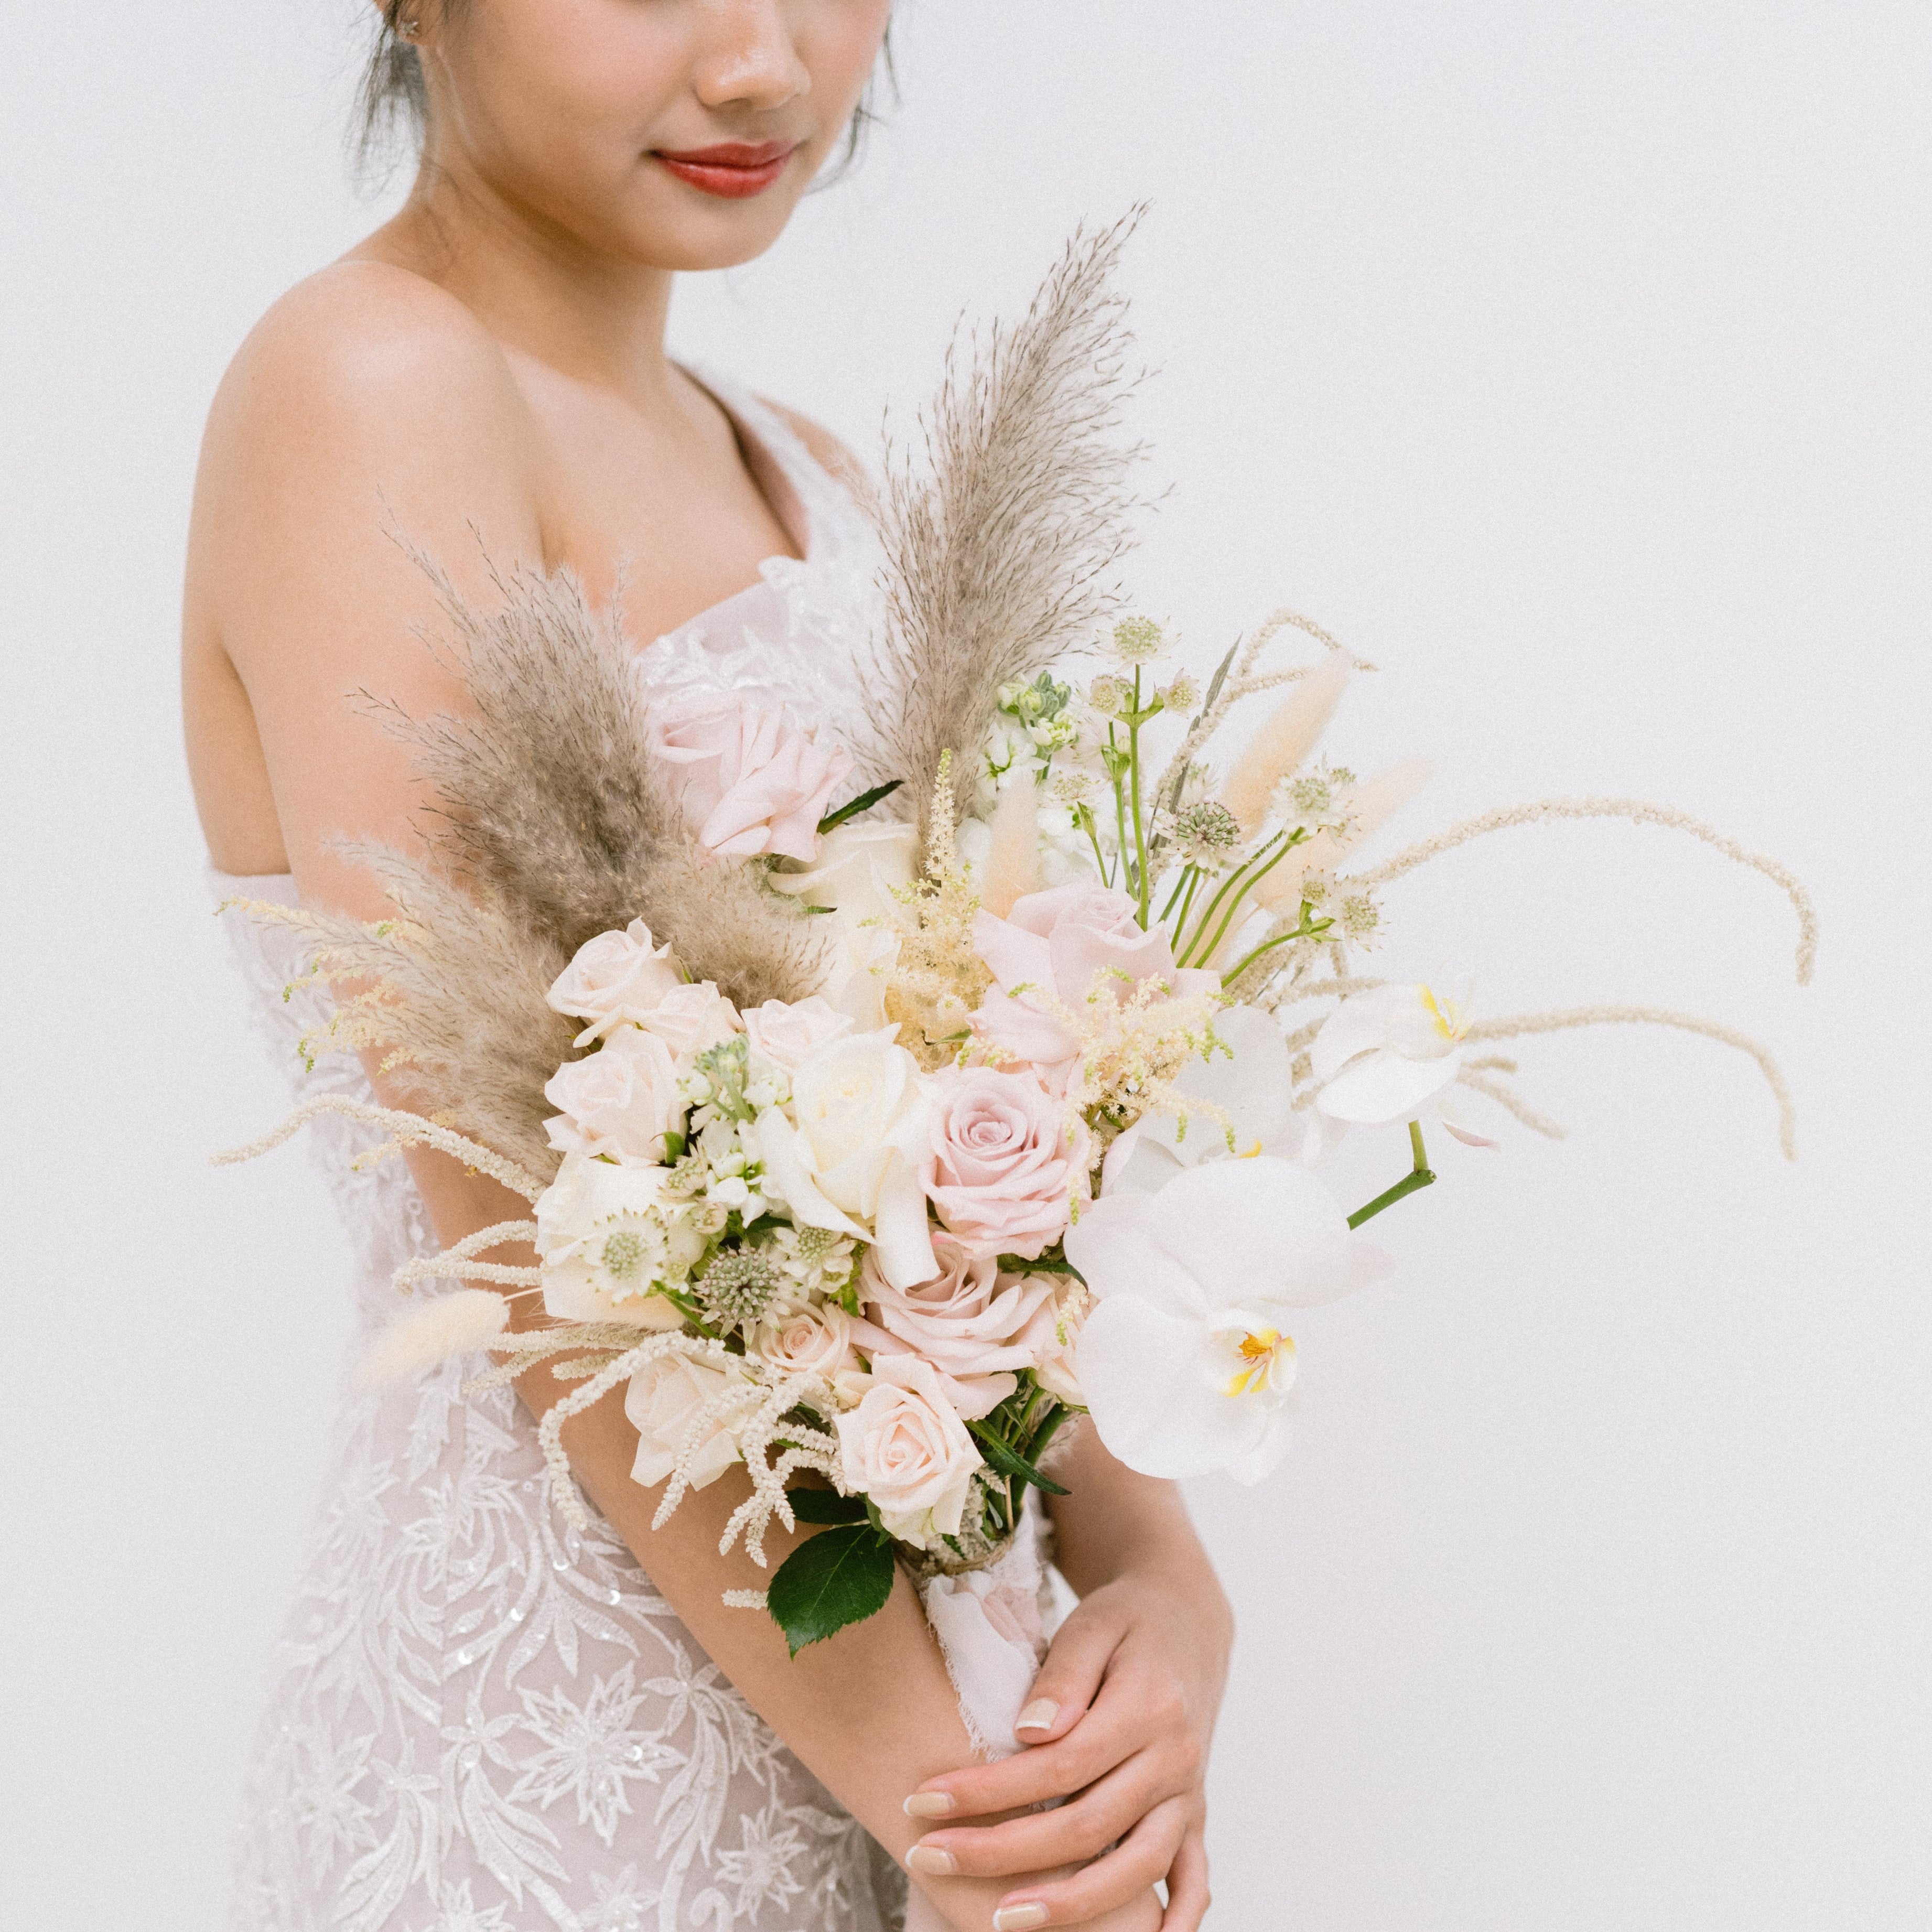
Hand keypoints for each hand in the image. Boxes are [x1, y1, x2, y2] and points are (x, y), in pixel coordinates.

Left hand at [901, 1567, 1228, 1927]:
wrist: (1187, 1620)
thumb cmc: (1124, 1621)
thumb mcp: (1092, 1623)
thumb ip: (1064, 1674)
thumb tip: (1031, 1732)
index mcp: (1148, 1707)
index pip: (1060, 1766)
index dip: (989, 1791)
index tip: (922, 1800)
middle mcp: (1175, 1758)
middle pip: (1088, 1825)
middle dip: (1003, 1851)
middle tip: (928, 1854)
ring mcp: (1189, 1793)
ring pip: (1137, 1866)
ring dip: (1072, 1904)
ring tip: (1000, 1920)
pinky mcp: (1195, 1813)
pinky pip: (1194, 1876)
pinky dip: (1177, 1918)